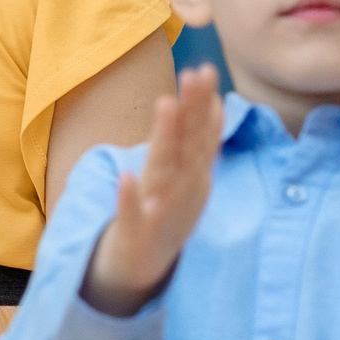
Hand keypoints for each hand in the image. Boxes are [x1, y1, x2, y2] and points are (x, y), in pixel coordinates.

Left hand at [81, 63, 224, 316]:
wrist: (138, 272)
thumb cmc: (164, 217)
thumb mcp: (186, 179)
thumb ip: (198, 143)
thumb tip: (213, 102)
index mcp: (191, 177)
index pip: (200, 135)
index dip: (203, 103)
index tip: (206, 68)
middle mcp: (181, 192)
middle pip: (188, 146)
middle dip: (193, 111)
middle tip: (198, 74)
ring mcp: (161, 214)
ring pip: (165, 173)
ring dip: (167, 140)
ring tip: (166, 105)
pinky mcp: (136, 236)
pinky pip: (133, 215)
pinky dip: (130, 198)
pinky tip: (125, 177)